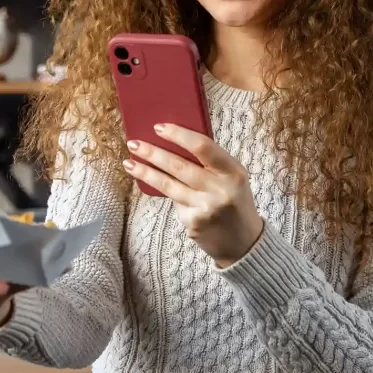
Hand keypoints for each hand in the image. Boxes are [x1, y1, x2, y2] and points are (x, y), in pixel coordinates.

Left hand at [123, 123, 264, 267]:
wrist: (243, 243)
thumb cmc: (235, 202)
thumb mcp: (233, 178)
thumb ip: (211, 162)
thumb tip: (173, 142)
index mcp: (233, 173)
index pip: (202, 147)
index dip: (178, 135)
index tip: (158, 128)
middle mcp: (220, 190)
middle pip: (179, 166)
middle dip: (152, 153)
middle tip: (133, 144)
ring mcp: (205, 208)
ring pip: (168, 185)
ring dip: (145, 172)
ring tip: (129, 163)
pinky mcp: (193, 223)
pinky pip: (173, 202)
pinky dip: (166, 193)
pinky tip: (158, 188)